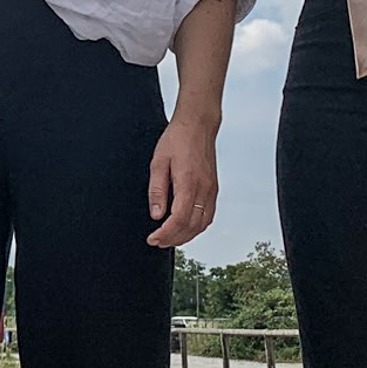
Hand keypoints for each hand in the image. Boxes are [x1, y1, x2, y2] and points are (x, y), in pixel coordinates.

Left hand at [146, 114, 218, 247]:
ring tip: (169, 239)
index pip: (178, 219)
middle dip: (173, 239)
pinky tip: (185, 228)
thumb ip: (157, 190)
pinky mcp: (214, 189)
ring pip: (202, 224)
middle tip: (157, 242)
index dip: (165, 234)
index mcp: (188, 183)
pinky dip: (197, 227)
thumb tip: (156, 215)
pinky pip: (208, 215)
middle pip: (191, 226)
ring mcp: (211, 190)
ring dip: (186, 236)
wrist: (198, 125)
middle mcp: (204, 189)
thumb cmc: (177, 139)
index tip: (153, 239)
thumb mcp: (158, 162)